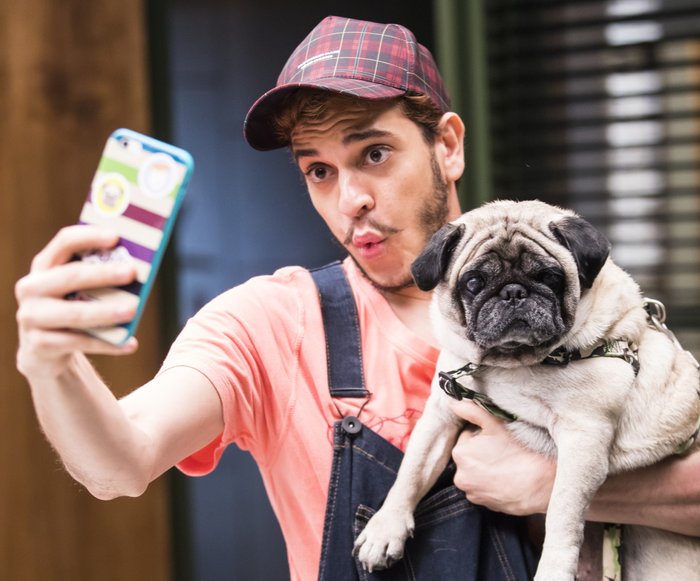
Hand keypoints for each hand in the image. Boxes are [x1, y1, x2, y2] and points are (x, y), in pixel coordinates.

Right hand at [15, 225, 138, 376]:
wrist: (44, 349)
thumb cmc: (71, 307)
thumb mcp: (78, 289)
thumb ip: (98, 275)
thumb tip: (138, 266)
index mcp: (44, 266)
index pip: (64, 242)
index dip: (89, 237)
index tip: (116, 236)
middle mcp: (32, 288)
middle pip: (70, 276)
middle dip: (103, 273)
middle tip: (132, 272)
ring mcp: (32, 317)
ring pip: (75, 313)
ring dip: (106, 311)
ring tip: (133, 310)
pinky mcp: (40, 344)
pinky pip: (79, 342)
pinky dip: (108, 343)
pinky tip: (130, 343)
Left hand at [450, 400, 554, 514]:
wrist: (538, 484)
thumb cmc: (516, 452)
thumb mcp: (493, 424)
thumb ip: (471, 411)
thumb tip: (452, 403)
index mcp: (459, 453)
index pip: (467, 437)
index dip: (482, 436)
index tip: (496, 439)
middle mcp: (459, 475)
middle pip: (469, 456)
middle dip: (481, 452)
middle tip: (501, 452)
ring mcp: (470, 492)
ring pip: (474, 473)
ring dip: (483, 469)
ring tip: (504, 466)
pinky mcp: (481, 504)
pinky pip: (481, 488)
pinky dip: (488, 483)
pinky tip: (503, 479)